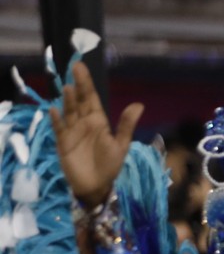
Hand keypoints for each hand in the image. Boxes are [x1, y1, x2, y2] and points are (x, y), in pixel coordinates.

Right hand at [49, 61, 142, 208]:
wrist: (97, 186)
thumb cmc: (109, 165)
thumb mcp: (121, 145)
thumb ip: (126, 125)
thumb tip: (139, 104)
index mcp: (98, 121)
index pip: (91, 99)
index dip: (86, 83)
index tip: (81, 67)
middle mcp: (83, 123)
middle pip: (79, 101)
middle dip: (77, 85)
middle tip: (74, 67)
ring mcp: (72, 131)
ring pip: (69, 112)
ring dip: (68, 101)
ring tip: (68, 88)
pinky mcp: (63, 143)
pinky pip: (59, 129)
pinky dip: (57, 121)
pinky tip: (55, 111)